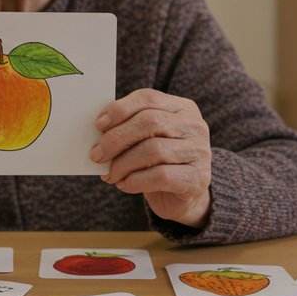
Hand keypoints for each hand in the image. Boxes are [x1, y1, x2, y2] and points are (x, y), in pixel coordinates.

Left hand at [88, 89, 212, 227]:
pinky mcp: (197, 178)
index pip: (148, 98)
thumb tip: (98, 130)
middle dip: (116, 138)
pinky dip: (136, 181)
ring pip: (154, 150)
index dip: (120, 109)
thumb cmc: (157, 162)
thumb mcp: (146, 139)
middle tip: (96, 155)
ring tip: (110, 174)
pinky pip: (161, 175)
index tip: (98, 125)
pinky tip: (124, 185)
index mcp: (182, 107)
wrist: (180, 197)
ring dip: (123, 163)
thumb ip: (128, 128)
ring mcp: (200, 152)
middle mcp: (195, 126)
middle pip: (150, 122)